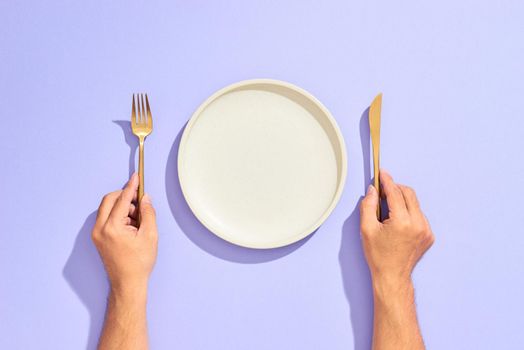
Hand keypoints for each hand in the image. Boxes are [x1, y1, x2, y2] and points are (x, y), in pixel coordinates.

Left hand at [92, 173, 157, 294]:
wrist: (127, 283)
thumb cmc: (139, 262)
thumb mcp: (150, 235)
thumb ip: (148, 213)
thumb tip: (145, 198)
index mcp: (112, 228)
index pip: (121, 200)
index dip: (131, 187)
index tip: (136, 177)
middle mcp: (100, 229)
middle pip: (109, 200)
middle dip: (125, 197)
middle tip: (139, 203)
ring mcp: (96, 233)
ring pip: (107, 208)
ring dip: (122, 207)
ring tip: (138, 221)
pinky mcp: (97, 237)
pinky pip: (106, 218)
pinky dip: (118, 216)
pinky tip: (131, 227)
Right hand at [360, 170, 433, 285]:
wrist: (393, 276)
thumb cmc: (378, 256)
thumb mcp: (366, 229)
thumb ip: (368, 206)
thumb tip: (373, 190)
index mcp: (402, 222)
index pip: (395, 193)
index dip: (387, 181)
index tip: (382, 173)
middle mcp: (418, 224)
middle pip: (408, 194)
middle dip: (395, 188)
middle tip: (382, 191)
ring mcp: (426, 230)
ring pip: (415, 204)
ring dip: (402, 201)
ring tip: (388, 210)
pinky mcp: (429, 235)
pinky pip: (419, 215)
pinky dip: (408, 212)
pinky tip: (397, 222)